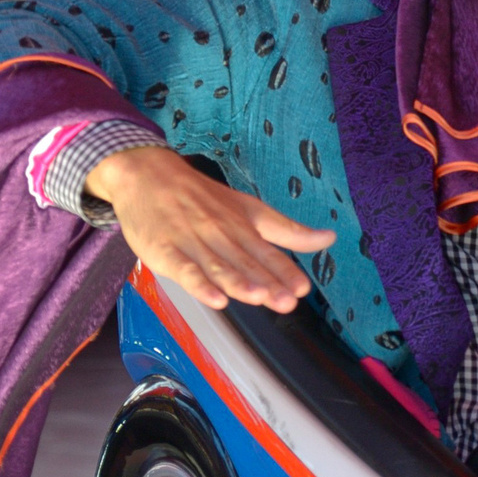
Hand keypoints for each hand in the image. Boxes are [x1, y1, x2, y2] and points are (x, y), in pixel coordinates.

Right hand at [87, 145, 335, 311]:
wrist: (147, 175)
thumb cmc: (201, 197)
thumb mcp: (249, 209)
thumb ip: (287, 231)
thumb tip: (329, 238)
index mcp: (242, 226)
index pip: (266, 253)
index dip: (284, 271)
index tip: (301, 288)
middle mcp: (221, 234)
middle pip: (245, 263)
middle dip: (266, 283)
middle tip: (286, 301)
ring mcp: (192, 243)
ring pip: (218, 266)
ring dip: (237, 282)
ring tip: (257, 297)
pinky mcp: (165, 251)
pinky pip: (184, 270)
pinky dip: (199, 285)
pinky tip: (214, 298)